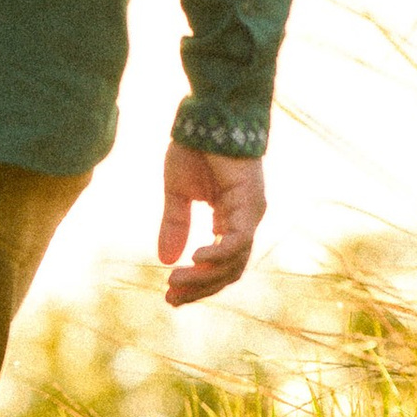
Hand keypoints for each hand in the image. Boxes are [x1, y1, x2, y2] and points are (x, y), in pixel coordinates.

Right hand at [158, 142, 264, 306]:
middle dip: (200, 288)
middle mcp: (245, 222)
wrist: (208, 117)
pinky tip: (195, 259)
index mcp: (230, 220)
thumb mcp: (177, 193)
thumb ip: (175, 225)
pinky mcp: (250, 205)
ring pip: (234, 261)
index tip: (170, 295)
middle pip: (228, 271)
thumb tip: (165, 259)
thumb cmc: (195, 149)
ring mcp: (251, 215)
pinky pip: (237, 240)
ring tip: (175, 281)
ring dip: (204, 276)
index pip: (218, 264)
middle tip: (171, 299)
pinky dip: (218, 254)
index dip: (196, 282)